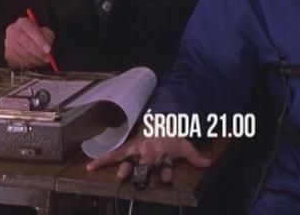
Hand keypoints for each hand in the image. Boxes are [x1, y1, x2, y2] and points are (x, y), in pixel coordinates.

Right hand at [4, 16, 55, 69]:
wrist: (28, 40)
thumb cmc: (37, 36)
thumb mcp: (46, 32)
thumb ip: (48, 38)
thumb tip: (47, 49)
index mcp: (23, 23)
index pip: (31, 31)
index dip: (40, 41)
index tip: (48, 50)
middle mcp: (13, 31)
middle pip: (25, 43)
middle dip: (38, 53)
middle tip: (47, 58)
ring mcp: (8, 43)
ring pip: (22, 54)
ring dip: (35, 60)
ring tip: (42, 61)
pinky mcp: (7, 54)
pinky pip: (18, 61)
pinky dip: (28, 64)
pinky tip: (34, 62)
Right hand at [86, 134, 210, 183]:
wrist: (163, 120)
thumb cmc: (174, 138)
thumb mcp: (186, 146)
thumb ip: (196, 157)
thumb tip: (210, 164)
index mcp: (164, 153)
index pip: (165, 165)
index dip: (166, 172)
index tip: (166, 178)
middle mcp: (150, 152)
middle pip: (145, 164)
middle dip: (141, 171)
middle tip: (137, 178)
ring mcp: (138, 150)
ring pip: (129, 160)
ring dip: (125, 167)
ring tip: (120, 175)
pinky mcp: (129, 149)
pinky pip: (114, 155)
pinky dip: (102, 160)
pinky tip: (90, 167)